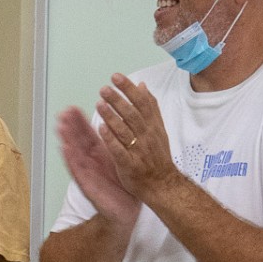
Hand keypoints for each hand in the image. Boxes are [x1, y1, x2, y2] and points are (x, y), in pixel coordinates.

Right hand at [57, 106, 139, 229]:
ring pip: (75, 153)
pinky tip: (65, 148)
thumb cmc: (124, 184)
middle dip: (70, 127)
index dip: (79, 121)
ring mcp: (87, 172)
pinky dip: (71, 158)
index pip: (88, 133)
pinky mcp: (86, 184)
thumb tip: (119, 123)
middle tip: (63, 112)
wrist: (126, 209)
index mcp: (100, 153)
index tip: (72, 108)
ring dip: (67, 139)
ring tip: (60, 126)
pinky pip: (77, 169)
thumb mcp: (122, 158)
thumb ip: (117, 142)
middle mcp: (91, 160)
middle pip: (78, 140)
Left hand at [95, 74, 179, 201]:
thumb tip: (142, 86)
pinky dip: (111, 139)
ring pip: (125, 130)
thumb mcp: (158, 129)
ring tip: (99, 103)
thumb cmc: (157, 156)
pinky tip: (100, 128)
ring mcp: (138, 150)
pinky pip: (119, 150)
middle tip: (104, 88)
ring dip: (112, 116)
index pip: (142, 102)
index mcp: (153, 126)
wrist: (163, 184)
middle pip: (132, 114)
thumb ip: (150, 107)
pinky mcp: (129, 164)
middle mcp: (146, 136)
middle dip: (118, 99)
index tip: (116, 77)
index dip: (129, 89)